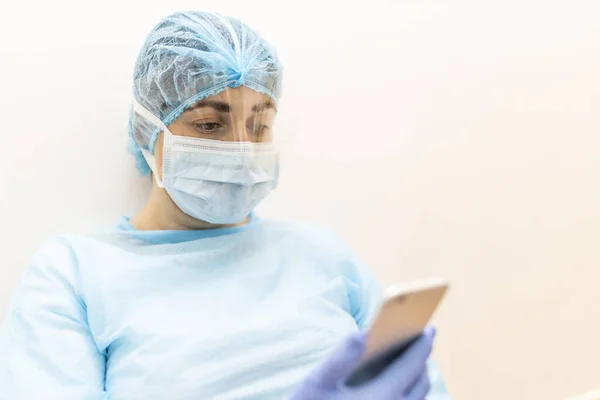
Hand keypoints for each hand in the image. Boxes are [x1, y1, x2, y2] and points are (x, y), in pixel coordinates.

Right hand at [291, 327, 434, 399]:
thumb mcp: (317, 383)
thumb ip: (340, 357)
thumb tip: (364, 333)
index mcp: (383, 397)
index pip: (412, 365)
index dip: (422, 344)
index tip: (430, 329)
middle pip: (421, 383)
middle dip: (422, 361)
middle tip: (419, 343)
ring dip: (417, 380)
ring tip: (410, 364)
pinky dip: (409, 396)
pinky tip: (396, 388)